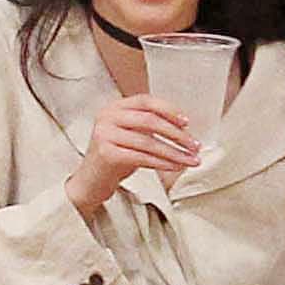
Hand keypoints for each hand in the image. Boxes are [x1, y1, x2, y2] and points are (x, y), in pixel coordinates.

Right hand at [65, 95, 201, 218]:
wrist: (90, 182)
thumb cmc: (114, 159)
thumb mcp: (130, 136)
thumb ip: (148, 127)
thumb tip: (183, 130)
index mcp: (114, 107)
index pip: (146, 102)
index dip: (169, 110)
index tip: (187, 123)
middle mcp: (107, 117)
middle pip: (150, 120)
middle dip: (176, 134)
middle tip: (194, 145)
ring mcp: (105, 134)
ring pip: (149, 142)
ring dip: (174, 152)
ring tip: (190, 159)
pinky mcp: (107, 154)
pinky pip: (142, 157)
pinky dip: (162, 162)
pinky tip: (175, 166)